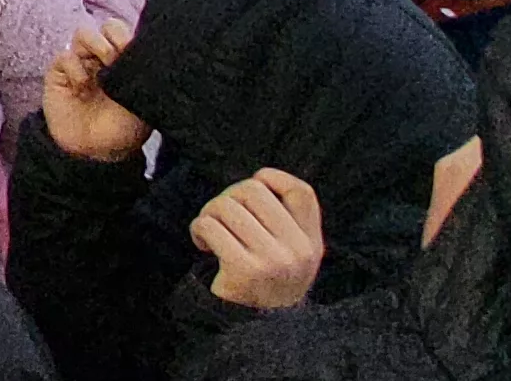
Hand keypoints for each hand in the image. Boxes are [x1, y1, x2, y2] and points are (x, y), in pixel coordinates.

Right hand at [40, 17, 150, 163]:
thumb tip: (146, 53)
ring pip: (83, 33)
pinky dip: (75, 69)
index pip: (126, 33)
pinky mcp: (58, 74)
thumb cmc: (123, 129)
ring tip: (103, 67)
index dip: (129, 36)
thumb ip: (144, 77)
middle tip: (118, 58)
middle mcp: (102, 59)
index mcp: (124, 63)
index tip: (135, 52)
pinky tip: (82, 88)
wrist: (96, 153)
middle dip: (114, 37)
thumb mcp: (143, 103)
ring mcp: (80, 65)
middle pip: (107, 26)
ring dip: (95, 46)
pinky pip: (64, 56)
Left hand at [189, 168, 325, 311]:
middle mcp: (298, 251)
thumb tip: (257, 180)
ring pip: (225, 205)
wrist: (256, 332)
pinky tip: (204, 245)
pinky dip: (199, 230)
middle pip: (253, 190)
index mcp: (312, 242)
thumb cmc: (266, 282)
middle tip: (221, 218)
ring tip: (211, 233)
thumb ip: (284, 220)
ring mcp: (273, 260)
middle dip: (227, 197)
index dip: (272, 179)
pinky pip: (209, 226)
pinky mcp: (244, 270)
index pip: (301, 191)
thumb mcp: (291, 253)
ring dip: (209, 214)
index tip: (253, 191)